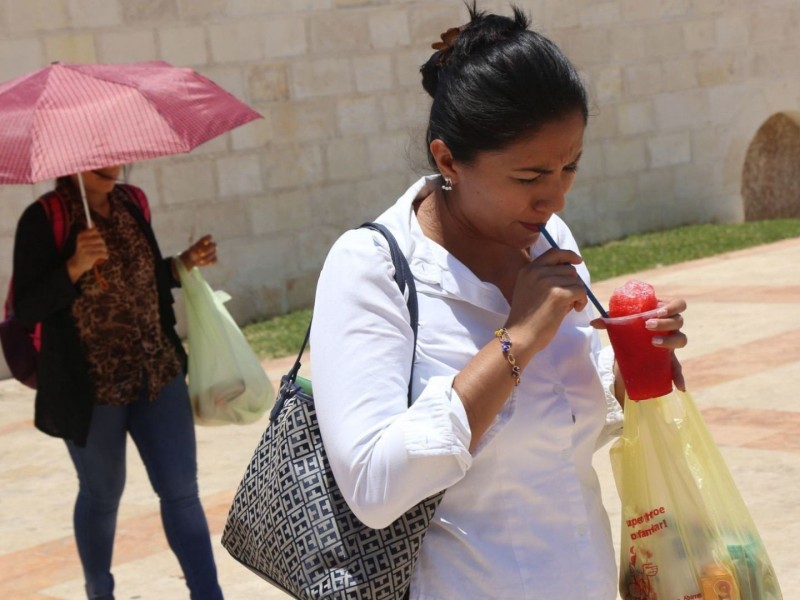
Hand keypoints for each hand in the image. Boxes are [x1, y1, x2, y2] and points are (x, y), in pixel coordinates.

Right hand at [67, 227, 108, 281]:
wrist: (77, 264)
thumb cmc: (84, 251)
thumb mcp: (84, 240)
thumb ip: (89, 231)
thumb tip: (91, 220)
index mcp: (80, 236)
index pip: (94, 230)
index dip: (98, 235)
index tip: (97, 241)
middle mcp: (81, 242)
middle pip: (100, 238)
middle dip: (103, 244)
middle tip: (102, 248)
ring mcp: (85, 249)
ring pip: (102, 246)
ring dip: (105, 251)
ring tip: (102, 253)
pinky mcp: (89, 256)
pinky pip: (103, 253)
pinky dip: (105, 255)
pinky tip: (104, 257)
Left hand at [179, 234, 217, 270]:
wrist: (193, 259)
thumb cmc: (192, 253)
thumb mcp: (192, 250)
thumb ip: (195, 250)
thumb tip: (199, 253)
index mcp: (205, 241)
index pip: (209, 237)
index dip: (208, 239)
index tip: (204, 243)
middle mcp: (210, 245)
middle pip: (214, 245)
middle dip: (208, 249)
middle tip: (201, 254)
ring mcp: (212, 252)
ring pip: (213, 253)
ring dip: (207, 257)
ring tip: (200, 261)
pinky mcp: (213, 259)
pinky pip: (215, 260)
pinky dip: (211, 262)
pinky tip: (207, 263)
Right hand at [504, 248, 587, 362]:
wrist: (520, 336)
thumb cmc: (525, 319)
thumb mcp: (528, 290)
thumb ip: (544, 278)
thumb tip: (571, 271)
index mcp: (528, 269)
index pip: (553, 252)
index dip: (568, 255)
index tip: (578, 261)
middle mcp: (537, 271)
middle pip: (568, 269)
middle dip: (572, 283)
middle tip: (568, 299)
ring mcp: (548, 281)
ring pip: (576, 281)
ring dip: (577, 294)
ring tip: (568, 307)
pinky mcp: (559, 294)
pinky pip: (581, 291)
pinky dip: (581, 301)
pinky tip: (574, 310)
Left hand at [592, 297, 688, 391]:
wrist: (634, 341)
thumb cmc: (632, 326)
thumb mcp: (622, 322)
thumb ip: (609, 321)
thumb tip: (593, 323)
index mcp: (663, 312)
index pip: (679, 305)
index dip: (673, 307)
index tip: (659, 311)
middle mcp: (672, 326)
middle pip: (678, 321)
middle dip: (665, 323)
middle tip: (648, 326)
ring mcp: (672, 341)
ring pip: (681, 339)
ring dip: (669, 341)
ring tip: (653, 343)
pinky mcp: (669, 358)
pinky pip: (677, 367)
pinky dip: (679, 376)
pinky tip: (679, 385)